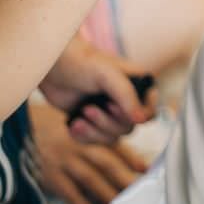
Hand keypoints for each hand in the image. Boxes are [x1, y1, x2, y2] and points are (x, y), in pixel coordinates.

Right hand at [29, 103, 146, 203]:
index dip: (133, 159)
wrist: (32, 133)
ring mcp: (66, 160)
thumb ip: (108, 146)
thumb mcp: (88, 134)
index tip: (148, 171)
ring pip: (90, 177)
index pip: (117, 147)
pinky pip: (68, 192)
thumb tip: (137, 168)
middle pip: (107, 162)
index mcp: (94, 134)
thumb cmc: (70, 138)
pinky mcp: (52, 175)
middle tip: (140, 193)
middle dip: (125, 178)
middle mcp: (82, 145)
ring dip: (107, 193)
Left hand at [40, 35, 155, 144]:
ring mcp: (111, 113)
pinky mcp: (94, 122)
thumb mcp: (108, 76)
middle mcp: (127, 101)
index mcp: (138, 85)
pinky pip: (97, 141)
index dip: (134, 116)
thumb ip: (127, 95)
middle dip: (106, 122)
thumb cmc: (83, 63)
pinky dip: (85, 136)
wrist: (54, 66)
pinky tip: (74, 124)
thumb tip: (141, 119)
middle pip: (128, 128)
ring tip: (79, 118)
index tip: (112, 106)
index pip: (150, 113)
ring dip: (94, 131)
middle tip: (88, 108)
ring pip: (112, 137)